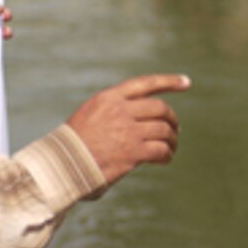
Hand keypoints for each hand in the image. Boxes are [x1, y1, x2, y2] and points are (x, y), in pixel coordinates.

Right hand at [67, 74, 191, 186]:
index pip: (145, 83)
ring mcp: (127, 131)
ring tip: (172, 147)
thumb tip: (141, 118)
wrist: (60, 166)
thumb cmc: (73, 145)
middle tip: (175, 128)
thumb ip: (114, 111)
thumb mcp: (90, 115)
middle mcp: (120, 110)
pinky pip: (160, 150)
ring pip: (163, 130)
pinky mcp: (132, 153)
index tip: (186, 82)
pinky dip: (167, 155)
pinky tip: (165, 159)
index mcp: (109, 98)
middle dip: (172, 118)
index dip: (169, 82)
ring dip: (172, 139)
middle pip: (160, 108)